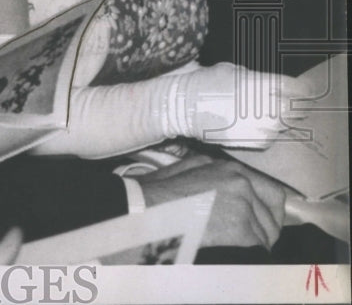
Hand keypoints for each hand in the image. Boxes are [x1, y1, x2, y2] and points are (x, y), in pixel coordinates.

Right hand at [136, 155, 285, 249]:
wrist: (148, 208)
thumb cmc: (159, 191)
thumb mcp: (188, 168)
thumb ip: (214, 172)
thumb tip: (227, 182)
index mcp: (232, 169)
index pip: (273, 192)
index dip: (271, 210)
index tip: (265, 222)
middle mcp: (243, 183)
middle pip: (274, 214)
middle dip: (268, 229)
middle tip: (256, 240)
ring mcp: (243, 206)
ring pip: (266, 233)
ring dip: (256, 242)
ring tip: (240, 248)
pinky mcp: (240, 228)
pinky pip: (257, 246)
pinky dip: (250, 253)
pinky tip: (236, 254)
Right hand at [176, 63, 306, 148]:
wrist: (184, 106)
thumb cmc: (205, 83)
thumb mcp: (231, 70)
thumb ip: (256, 78)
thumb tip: (271, 85)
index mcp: (262, 84)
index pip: (297, 88)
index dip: (302, 89)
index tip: (302, 90)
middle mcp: (267, 106)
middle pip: (295, 108)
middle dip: (294, 105)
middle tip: (289, 104)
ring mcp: (262, 125)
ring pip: (284, 124)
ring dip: (280, 119)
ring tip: (266, 114)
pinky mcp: (254, 141)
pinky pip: (270, 137)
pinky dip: (267, 132)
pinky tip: (254, 125)